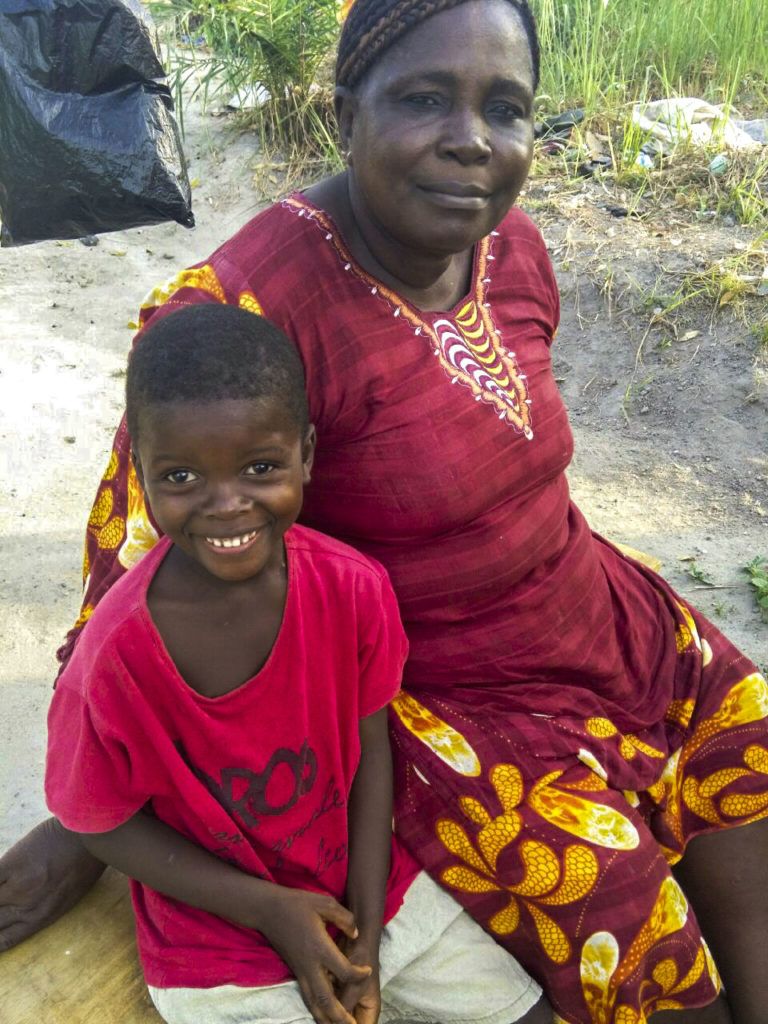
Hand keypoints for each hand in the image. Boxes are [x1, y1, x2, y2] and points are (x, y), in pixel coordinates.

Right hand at [0, 818, 104, 950]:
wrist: (91, 836)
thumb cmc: (85, 864)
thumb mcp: (67, 897)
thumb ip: (43, 908)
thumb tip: (21, 913)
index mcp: (42, 918)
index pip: (5, 941)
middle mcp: (26, 908)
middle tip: (2, 904)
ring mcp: (17, 886)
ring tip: (4, 890)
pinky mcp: (12, 863)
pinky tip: (1, 874)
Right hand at [255, 887, 371, 1023]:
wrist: (267, 910)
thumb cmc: (297, 904)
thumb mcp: (325, 902)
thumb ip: (345, 919)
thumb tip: (356, 935)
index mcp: (319, 947)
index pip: (343, 970)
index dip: (358, 974)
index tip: (368, 971)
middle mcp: (309, 964)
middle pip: (326, 998)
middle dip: (340, 1015)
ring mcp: (300, 970)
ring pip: (314, 1002)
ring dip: (327, 1018)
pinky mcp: (295, 971)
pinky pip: (307, 996)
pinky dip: (317, 1008)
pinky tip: (325, 1015)